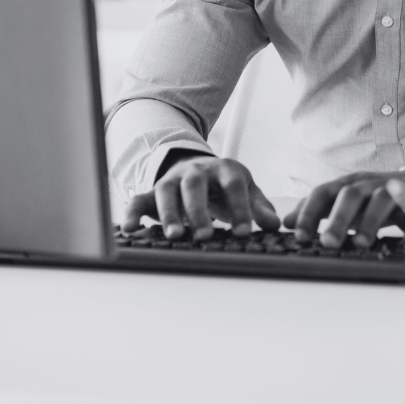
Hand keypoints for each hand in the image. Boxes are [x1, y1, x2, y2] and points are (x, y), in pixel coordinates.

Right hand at [123, 155, 279, 240]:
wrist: (199, 167)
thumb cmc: (225, 184)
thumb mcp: (246, 189)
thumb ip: (259, 206)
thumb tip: (274, 225)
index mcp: (224, 168)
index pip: (233, 184)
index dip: (239, 208)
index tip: (244, 232)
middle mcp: (196, 171)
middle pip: (195, 185)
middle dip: (199, 210)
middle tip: (205, 236)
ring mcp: (172, 180)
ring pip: (167, 191)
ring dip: (169, 213)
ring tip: (174, 236)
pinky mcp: (153, 192)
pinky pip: (139, 200)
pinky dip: (132, 213)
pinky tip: (130, 229)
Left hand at [281, 171, 404, 248]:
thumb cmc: (375, 198)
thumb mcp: (345, 200)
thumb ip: (318, 210)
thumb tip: (287, 222)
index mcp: (349, 184)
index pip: (324, 192)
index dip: (310, 212)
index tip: (299, 236)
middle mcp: (369, 184)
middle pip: (351, 195)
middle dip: (339, 218)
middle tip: (328, 243)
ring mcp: (394, 190)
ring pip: (382, 199)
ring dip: (370, 221)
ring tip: (361, 244)